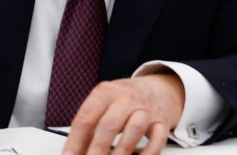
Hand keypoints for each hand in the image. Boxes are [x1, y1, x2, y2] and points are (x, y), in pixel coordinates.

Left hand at [64, 73, 183, 154]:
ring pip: (133, 131)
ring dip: (120, 152)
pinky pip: (157, 139)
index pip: (86, 116)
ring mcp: (146, 109)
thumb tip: (75, 150)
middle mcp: (127, 98)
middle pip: (109, 124)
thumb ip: (90, 124)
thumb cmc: (126, 99)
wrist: (159, 88)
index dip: (75, 140)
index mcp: (106, 91)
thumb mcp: (105, 103)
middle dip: (97, 149)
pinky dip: (148, 153)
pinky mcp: (161, 121)